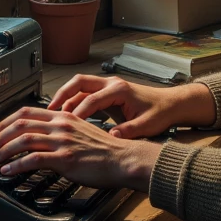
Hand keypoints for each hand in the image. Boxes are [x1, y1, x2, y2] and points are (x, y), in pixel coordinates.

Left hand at [0, 105, 159, 191]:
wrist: (124, 159)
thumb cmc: (106, 151)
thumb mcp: (80, 134)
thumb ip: (60, 134)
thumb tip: (42, 142)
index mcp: (63, 117)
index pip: (26, 112)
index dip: (5, 122)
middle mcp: (60, 125)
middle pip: (20, 123)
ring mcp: (62, 141)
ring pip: (23, 139)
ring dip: (4, 149)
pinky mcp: (65, 158)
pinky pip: (33, 159)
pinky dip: (16, 165)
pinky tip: (8, 170)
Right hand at [47, 73, 215, 136]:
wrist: (172, 104)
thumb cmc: (161, 112)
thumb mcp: (147, 125)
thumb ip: (129, 131)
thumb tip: (112, 138)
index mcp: (119, 90)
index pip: (91, 100)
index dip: (78, 114)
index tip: (68, 127)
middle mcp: (111, 84)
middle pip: (79, 83)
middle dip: (62, 95)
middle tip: (49, 110)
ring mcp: (108, 86)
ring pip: (80, 86)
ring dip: (65, 97)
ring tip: (52, 113)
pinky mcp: (108, 92)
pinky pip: (85, 93)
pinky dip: (74, 101)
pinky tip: (67, 115)